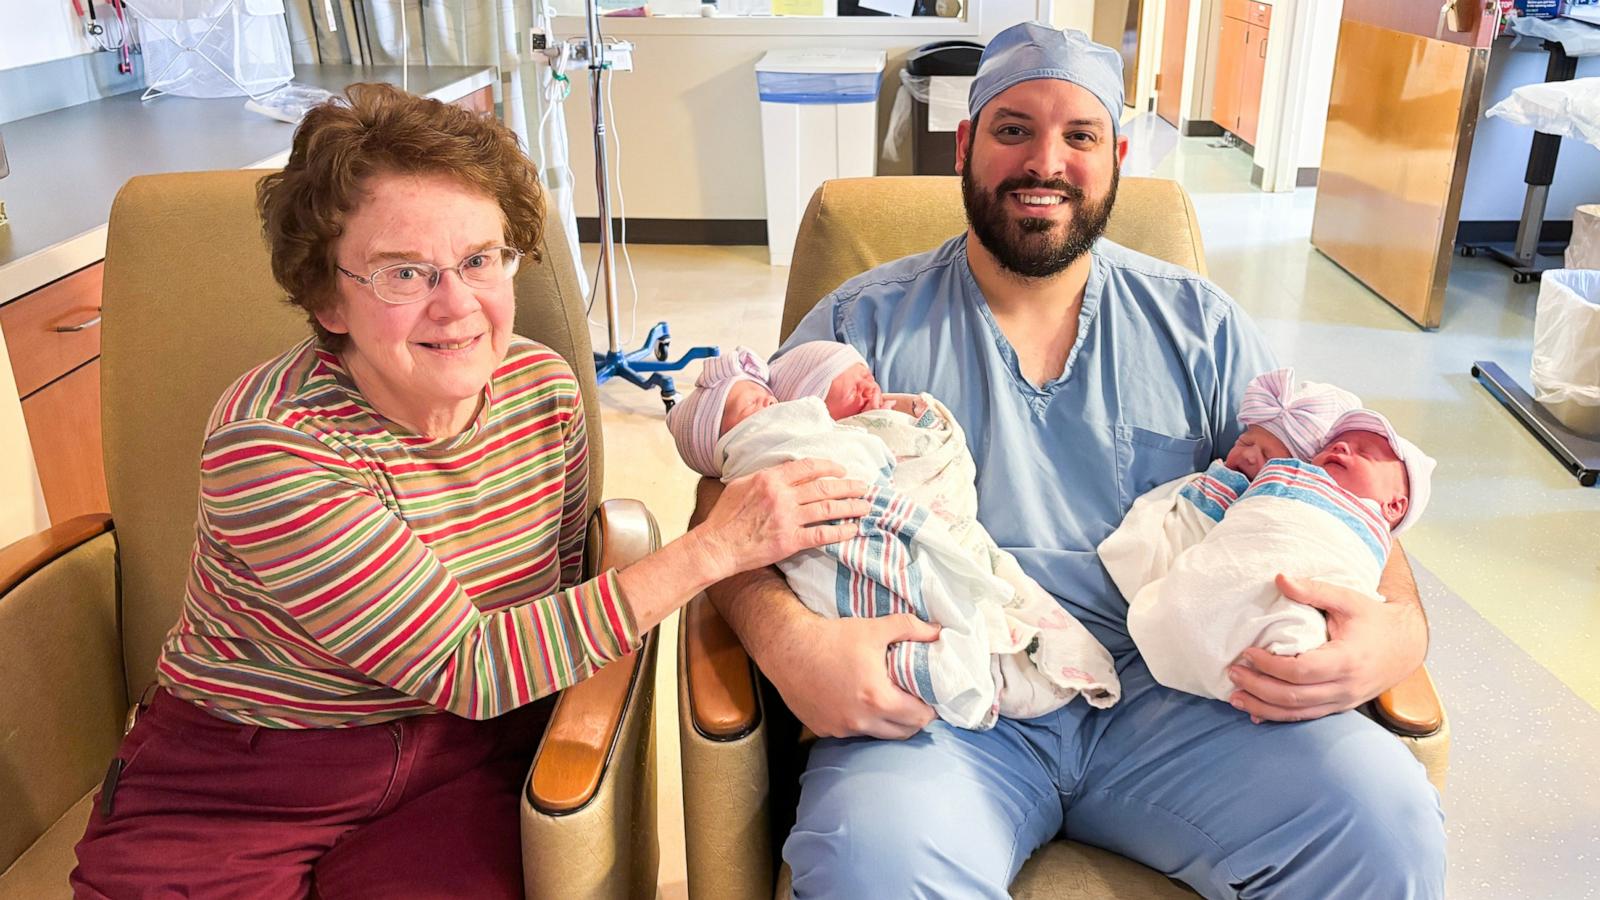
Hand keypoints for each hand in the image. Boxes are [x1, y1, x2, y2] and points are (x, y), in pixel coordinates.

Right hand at [691, 459, 869, 581]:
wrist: (717, 545)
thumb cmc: (724, 517)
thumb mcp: (741, 485)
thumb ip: (764, 476)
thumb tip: (782, 471)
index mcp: (770, 478)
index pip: (808, 467)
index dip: (829, 467)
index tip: (841, 470)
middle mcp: (782, 496)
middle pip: (824, 487)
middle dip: (848, 486)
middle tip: (864, 487)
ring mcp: (788, 519)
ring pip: (828, 509)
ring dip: (851, 507)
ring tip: (866, 506)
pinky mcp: (790, 541)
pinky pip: (822, 534)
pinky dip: (841, 532)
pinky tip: (853, 530)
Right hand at [768, 614, 940, 739]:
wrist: (787, 647)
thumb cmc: (831, 637)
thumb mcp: (874, 627)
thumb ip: (910, 628)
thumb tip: (938, 630)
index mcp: (878, 699)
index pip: (920, 718)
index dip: (930, 708)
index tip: (929, 697)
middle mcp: (861, 721)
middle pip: (904, 733)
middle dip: (914, 719)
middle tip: (914, 700)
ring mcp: (841, 728)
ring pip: (878, 735)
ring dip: (888, 723)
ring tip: (888, 701)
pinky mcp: (824, 729)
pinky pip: (852, 732)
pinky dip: (862, 722)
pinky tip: (858, 702)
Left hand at [1226, 574, 1426, 722]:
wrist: (1406, 646)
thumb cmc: (1375, 620)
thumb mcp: (1348, 599)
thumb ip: (1313, 590)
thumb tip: (1279, 578)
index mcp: (1347, 660)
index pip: (1300, 671)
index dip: (1270, 665)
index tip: (1248, 651)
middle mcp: (1345, 686)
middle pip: (1294, 696)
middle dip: (1258, 688)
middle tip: (1233, 673)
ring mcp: (1343, 701)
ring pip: (1298, 713)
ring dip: (1263, 707)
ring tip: (1235, 696)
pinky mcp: (1339, 706)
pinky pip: (1306, 717)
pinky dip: (1279, 716)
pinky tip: (1257, 712)